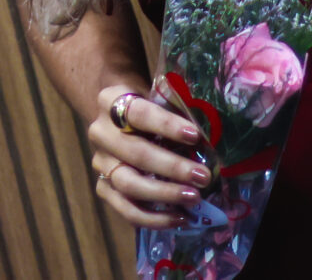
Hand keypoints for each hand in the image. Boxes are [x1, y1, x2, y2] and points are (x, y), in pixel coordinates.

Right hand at [86, 83, 209, 230]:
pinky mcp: (103, 188)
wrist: (118, 115)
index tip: (195, 136)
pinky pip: (126, 210)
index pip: (139, 114)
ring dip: (164, 194)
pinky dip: (154, 219)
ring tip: (194, 197)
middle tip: (202, 176)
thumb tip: (211, 128)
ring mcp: (100, 163)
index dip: (167, 125)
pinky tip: (181, 218)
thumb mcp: (158, 93)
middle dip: (172, 167)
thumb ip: (177, 103)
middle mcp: (101, 133)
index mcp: (111, 100)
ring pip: (129, 185)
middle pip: (136, 154)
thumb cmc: (148, 102)